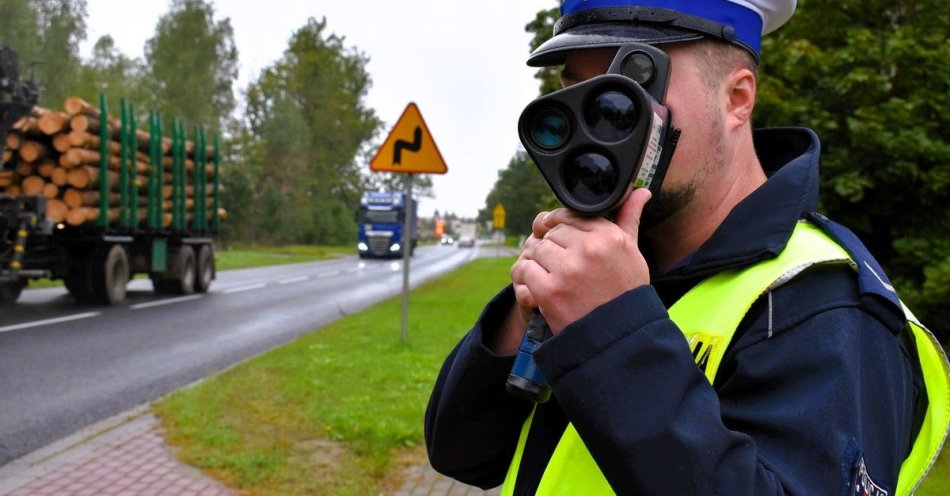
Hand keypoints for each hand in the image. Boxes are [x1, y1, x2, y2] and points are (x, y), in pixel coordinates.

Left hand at [511, 187, 651, 333]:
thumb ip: (629, 219)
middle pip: (552, 232)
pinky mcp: (549, 290)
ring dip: (539, 262)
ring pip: (537, 249)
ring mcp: (567, 269)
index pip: (571, 216)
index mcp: (609, 236)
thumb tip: (639, 191)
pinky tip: (540, 285)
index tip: (560, 237)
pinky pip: (526, 269)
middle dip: (552, 246)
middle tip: (559, 264)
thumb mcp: (632, 253)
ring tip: (551, 275)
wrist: (619, 336)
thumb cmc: (626, 292)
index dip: (562, 227)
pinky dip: (528, 277)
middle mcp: (589, 249)